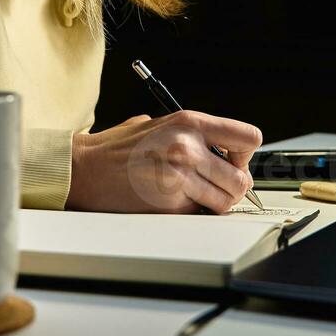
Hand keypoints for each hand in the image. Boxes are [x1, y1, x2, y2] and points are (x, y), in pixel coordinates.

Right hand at [67, 110, 262, 213]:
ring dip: (214, 203)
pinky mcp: (169, 203)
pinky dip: (191, 211)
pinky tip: (171, 200)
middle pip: (241, 179)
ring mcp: (180, 176)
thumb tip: (228, 152)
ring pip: (225, 201)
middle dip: (232, 188)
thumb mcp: (162, 123)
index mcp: (190, 122)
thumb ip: (196, 135)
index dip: (245, 156)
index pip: (249, 138)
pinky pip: (199, 212)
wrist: (87, 168)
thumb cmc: (120, 147)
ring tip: (192, 194)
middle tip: (215, 187)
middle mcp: (188, 147)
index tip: (234, 162)